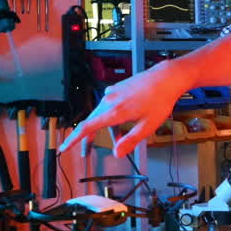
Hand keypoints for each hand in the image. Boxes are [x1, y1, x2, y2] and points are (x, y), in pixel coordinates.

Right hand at [59, 60, 192, 157]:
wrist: (166, 77)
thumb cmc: (160, 100)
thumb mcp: (148, 126)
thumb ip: (131, 141)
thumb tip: (117, 153)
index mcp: (114, 112)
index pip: (86, 128)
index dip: (73, 139)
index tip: (64, 147)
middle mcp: (109, 101)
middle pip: (91, 122)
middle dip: (88, 139)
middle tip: (86, 153)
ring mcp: (112, 93)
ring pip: (101, 115)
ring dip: (106, 128)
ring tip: (118, 139)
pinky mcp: (116, 89)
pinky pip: (109, 107)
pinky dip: (112, 117)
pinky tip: (125, 121)